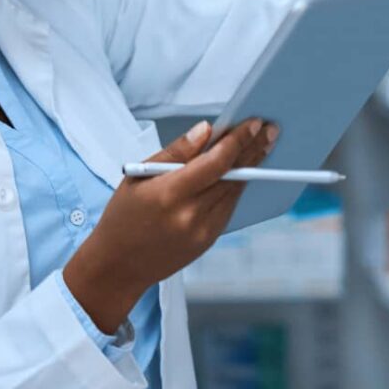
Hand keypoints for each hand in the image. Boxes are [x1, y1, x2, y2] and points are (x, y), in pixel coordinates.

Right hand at [63, 118, 276, 331]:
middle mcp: (190, 215)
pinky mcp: (209, 240)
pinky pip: (229, 207)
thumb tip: (205, 130)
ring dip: (251, 167)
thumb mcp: (138, 176)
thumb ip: (175, 152)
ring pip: (235, 191)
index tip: (253, 123)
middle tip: (270, 130)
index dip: (238, 141)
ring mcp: (203, 231)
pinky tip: (244, 171)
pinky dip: (237, 186)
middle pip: (232, 176)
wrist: (118, 265)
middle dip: (253, 149)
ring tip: (263, 145)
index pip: (215, 162)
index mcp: (169, 194)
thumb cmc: (122, 217)